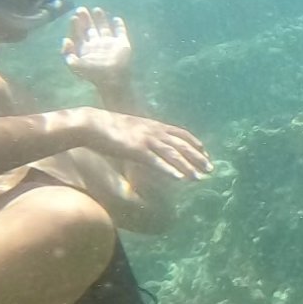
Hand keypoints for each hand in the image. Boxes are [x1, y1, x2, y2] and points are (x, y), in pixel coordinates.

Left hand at [63, 9, 136, 94]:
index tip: (74, 17)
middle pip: (89, 29)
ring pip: (104, 28)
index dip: (75, 26)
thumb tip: (65, 40)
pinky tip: (116, 18)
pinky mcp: (122, 43)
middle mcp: (96, 45)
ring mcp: (109, 44)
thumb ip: (67, 53)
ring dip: (100, 19)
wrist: (113, 78)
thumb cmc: (93, 73)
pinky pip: (120, 32)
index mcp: (85, 49)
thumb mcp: (75, 65)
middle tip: (81, 9)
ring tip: (97, 9)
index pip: (78, 34)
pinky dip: (119, 25)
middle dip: (85, 19)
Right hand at [79, 108, 211, 181]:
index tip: (205, 152)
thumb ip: (144, 135)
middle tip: (210, 169)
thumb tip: (149, 144)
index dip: (194, 143)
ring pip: (173, 155)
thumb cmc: (108, 128)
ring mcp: (146, 140)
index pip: (181, 133)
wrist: (92, 124)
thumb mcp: (132, 129)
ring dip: (188, 167)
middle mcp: (154, 131)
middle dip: (198, 158)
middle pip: (182, 145)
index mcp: (154, 125)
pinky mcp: (136, 150)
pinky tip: (179, 179)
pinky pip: (157, 162)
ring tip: (199, 178)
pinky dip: (169, 170)